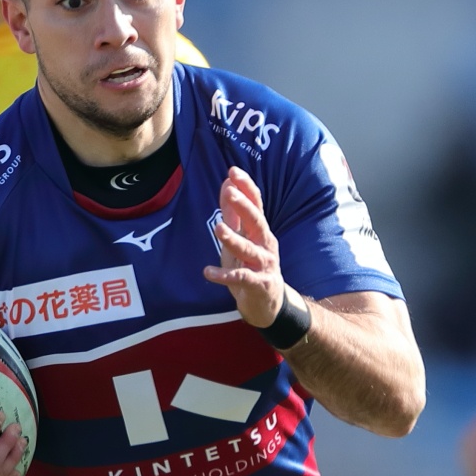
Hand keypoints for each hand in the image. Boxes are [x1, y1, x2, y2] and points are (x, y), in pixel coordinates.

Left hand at [203, 167, 287, 325]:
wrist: (268, 304)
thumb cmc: (251, 267)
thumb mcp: (240, 238)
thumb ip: (232, 214)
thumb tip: (227, 184)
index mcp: (260, 231)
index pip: (256, 204)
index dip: (246, 187)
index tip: (233, 171)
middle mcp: (265, 244)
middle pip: (257, 222)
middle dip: (244, 206)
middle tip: (230, 192)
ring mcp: (264, 265)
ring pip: (249, 249)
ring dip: (234, 238)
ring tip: (218, 228)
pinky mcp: (259, 285)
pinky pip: (241, 279)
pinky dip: (224, 276)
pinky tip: (207, 272)